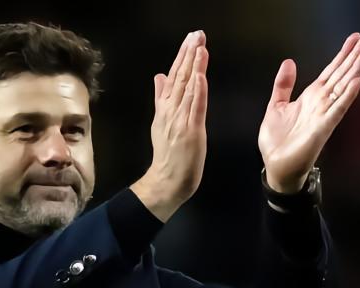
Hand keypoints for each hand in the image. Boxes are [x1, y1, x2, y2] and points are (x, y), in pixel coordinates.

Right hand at [131, 31, 208, 221]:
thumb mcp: (160, 123)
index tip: (189, 40)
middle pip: (180, 78)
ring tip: (200, 46)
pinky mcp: (191, 131)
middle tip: (196, 35)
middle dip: (188, 54)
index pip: (173, 77)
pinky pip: (195, 108)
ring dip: (194, 66)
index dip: (182, 57)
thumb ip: (160, 99)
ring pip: (187, 88)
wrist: (166, 181)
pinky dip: (197, 91)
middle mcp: (171, 111)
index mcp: (165, 109)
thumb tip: (159, 77)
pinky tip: (200, 76)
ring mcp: (180, 121)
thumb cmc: (168, 156)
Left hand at [258, 33, 359, 192]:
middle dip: (354, 57)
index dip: (342, 54)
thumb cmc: (277, 140)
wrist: (275, 164)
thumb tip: (289, 61)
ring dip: (355, 72)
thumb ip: (283, 84)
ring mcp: (323, 116)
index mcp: (310, 97)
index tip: (355, 38)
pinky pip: (337, 111)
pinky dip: (346, 97)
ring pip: (342, 90)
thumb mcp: (276, 105)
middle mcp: (320, 104)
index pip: (331, 71)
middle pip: (341, 76)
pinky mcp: (322, 129)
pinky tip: (357, 83)